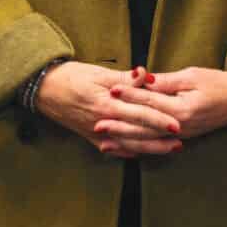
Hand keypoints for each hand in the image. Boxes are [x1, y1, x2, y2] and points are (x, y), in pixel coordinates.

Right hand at [36, 62, 182, 157]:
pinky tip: (140, 154)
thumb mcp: (99, 72)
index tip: (177, 123)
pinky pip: (113, 148)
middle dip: (160, 138)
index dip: (159, 119)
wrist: (45, 89)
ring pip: (128, 144)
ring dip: (149, 148)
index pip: (139, 114)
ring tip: (169, 149)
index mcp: (108, 104)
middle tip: (180, 141)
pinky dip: (128, 152)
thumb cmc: (73, 76)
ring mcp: (97, 133)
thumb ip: (124, 77)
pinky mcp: (91, 137)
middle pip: (137, 133)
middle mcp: (104, 122)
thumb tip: (145, 74)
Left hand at [113, 66, 226, 140]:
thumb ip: (166, 81)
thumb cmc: (218, 83)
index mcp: (182, 109)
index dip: (130, 94)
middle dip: (120, 123)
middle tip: (97, 121)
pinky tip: (124, 148)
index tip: (112, 88)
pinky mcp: (181, 138)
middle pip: (144, 126)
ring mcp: (180, 135)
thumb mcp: (193, 75)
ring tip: (103, 139)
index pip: (150, 101)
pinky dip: (138, 146)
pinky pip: (155, 144)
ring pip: (147, 139)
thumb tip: (143, 79)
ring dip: (124, 139)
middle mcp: (179, 127)